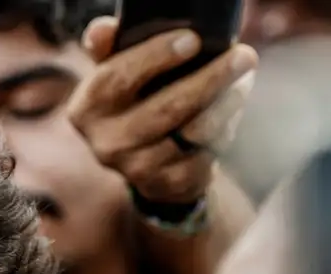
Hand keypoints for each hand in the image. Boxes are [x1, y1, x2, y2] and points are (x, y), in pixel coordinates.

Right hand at [68, 16, 257, 203]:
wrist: (144, 161)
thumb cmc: (133, 100)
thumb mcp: (116, 72)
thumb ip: (109, 48)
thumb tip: (101, 31)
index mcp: (87, 108)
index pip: (117, 79)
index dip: (155, 57)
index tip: (192, 39)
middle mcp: (106, 143)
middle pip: (165, 108)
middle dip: (209, 79)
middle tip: (243, 56)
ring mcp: (136, 169)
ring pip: (192, 132)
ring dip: (225, 103)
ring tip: (243, 81)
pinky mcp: (167, 184)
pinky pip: (205, 154)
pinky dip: (225, 129)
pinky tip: (231, 112)